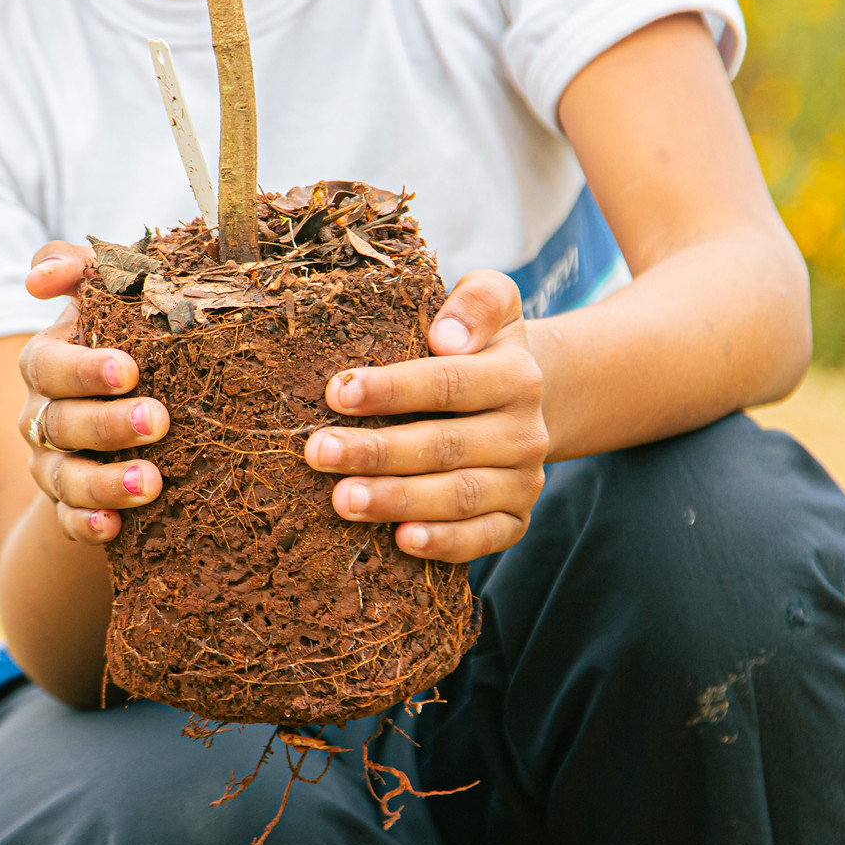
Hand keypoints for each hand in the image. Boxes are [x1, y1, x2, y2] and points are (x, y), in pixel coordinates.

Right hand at [17, 242, 170, 542]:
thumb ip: (84, 270)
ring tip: (152, 483)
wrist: (129, 419)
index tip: (130, 369)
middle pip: (60, 422)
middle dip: (107, 423)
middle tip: (159, 419)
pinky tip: (114, 528)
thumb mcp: (111, 300)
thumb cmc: (129, 341)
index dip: (84, 369)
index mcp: (48, 362)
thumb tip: (40, 277)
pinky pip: (69, 522)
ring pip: (65, 478)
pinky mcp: (70, 507)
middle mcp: (41, 415)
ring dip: (105, 482)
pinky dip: (88, 525)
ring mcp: (51, 465)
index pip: (49, 364)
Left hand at [303, 271, 548, 561]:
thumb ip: (479, 301)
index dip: (393, 389)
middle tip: (319, 452)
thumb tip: (447, 337)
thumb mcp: (494, 304)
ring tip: (342, 500)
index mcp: (516, 376)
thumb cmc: (481, 348)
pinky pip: (484, 538)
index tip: (337, 392)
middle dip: (378, 451)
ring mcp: (523, 481)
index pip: (450, 382)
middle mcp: (525, 432)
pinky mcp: (516, 520)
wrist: (525, 399)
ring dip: (398, 500)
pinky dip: (445, 543)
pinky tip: (401, 540)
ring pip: (459, 496)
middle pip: (446, 445)